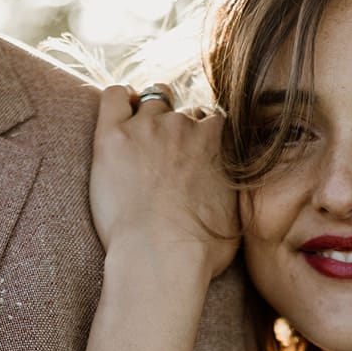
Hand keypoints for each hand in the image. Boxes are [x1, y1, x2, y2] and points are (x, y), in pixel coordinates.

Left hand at [91, 85, 240, 280]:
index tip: (191, 158)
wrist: (163, 254)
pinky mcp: (113, 135)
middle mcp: (185, 125)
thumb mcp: (238, 218)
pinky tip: (117, 120)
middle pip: (181, 112)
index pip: (212, 121)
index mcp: (217, 140)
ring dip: (147, 115)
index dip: (201, 138)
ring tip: (138, 143)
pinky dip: (117, 101)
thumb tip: (238, 193)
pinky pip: (114, 96)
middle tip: (162, 159)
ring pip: (151, 100)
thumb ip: (238, 191)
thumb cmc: (201, 248)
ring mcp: (148, 126)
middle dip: (175, 129)